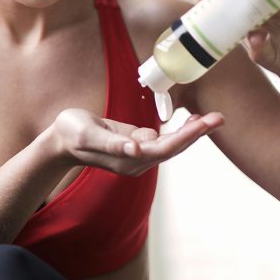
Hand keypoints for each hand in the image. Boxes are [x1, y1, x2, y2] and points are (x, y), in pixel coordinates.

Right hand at [49, 108, 224, 176]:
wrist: (60, 141)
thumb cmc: (71, 133)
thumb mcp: (88, 133)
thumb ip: (112, 142)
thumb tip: (135, 148)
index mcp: (128, 159)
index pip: (165, 147)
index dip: (187, 135)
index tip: (206, 123)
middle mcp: (136, 161)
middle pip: (173, 148)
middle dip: (197, 133)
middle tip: (220, 117)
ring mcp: (137, 156)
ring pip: (171, 145)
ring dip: (192, 133)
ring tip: (211, 118)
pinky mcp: (135, 147)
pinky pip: (163, 140)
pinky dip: (179, 131)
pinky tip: (189, 120)